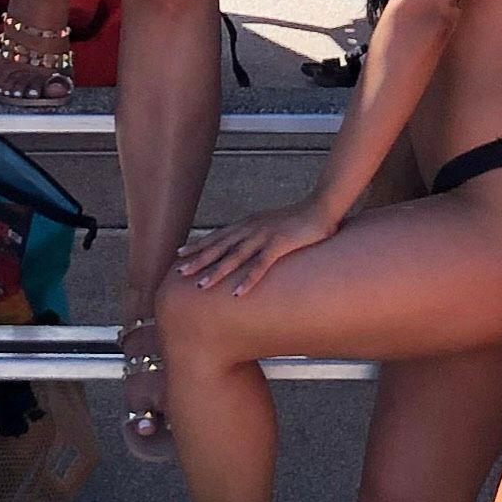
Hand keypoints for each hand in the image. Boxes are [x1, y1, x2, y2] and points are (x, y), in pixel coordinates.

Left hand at [176, 196, 343, 296]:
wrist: (321, 208)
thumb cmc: (298, 219)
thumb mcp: (271, 225)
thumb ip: (257, 234)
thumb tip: (247, 247)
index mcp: (248, 224)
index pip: (217, 236)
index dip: (198, 245)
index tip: (179, 254)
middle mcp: (251, 229)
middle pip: (219, 246)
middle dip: (198, 259)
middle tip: (179, 272)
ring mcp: (264, 236)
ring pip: (235, 257)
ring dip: (217, 272)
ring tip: (201, 286)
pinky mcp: (280, 245)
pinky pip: (261, 265)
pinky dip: (248, 280)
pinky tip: (237, 293)